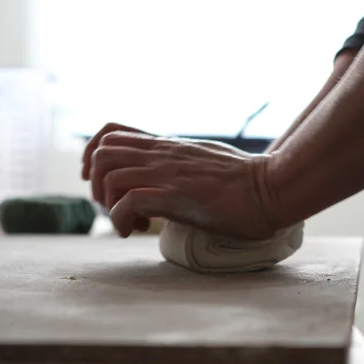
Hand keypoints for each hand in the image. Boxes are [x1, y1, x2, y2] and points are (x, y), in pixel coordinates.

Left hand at [85, 130, 276, 238]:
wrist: (270, 188)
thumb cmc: (243, 180)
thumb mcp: (204, 159)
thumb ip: (181, 161)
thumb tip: (169, 172)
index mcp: (167, 146)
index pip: (111, 133)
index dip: (93, 156)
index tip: (101, 182)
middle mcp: (162, 155)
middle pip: (101, 153)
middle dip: (97, 185)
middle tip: (116, 207)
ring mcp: (167, 174)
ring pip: (109, 176)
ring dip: (110, 205)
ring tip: (133, 222)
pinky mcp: (176, 196)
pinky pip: (128, 202)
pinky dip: (122, 220)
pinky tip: (139, 230)